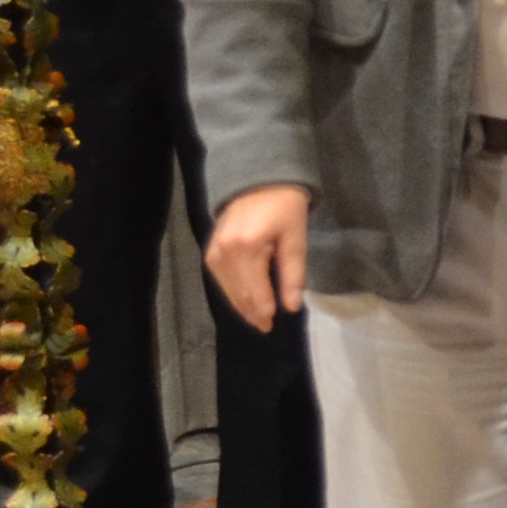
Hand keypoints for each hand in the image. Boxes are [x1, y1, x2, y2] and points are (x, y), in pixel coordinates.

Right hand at [205, 184, 310, 329]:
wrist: (258, 180)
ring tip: (256, 318)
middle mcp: (226, 252)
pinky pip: (219, 279)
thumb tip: (292, 307)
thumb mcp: (296, 237)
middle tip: (265, 327)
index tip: (272, 325)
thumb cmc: (284, 207)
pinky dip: (231, 292)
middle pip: (239, 293)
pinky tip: (242, 300)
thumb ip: (292, 274)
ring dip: (241, 306)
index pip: (255, 291)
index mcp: (248, 248)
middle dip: (252, 313)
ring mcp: (214, 251)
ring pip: (227, 290)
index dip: (263, 311)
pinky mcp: (210, 250)